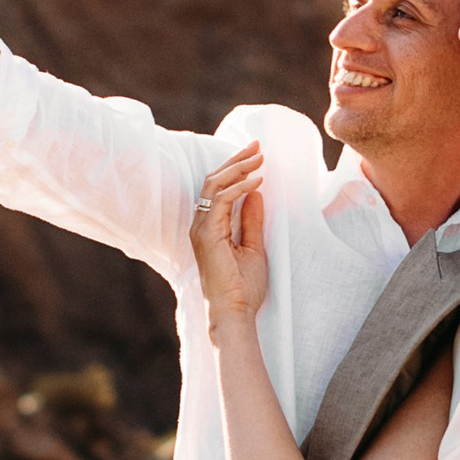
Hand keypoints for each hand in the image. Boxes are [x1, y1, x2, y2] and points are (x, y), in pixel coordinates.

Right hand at [192, 147, 269, 327]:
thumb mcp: (253, 247)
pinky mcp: (207, 235)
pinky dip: (238, 187)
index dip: (235, 168)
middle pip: (213, 181)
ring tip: (259, 158)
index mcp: (210, 227)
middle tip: (257, 146)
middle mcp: (200, 225)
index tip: (256, 155)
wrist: (234, 312)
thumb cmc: (242, 288)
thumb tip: (256, 193)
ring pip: (214, 186)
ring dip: (238, 169)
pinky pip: (221, 201)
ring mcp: (201, 229)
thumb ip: (251, 220)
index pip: (217, 188)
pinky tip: (256, 180)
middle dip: (235, 161)